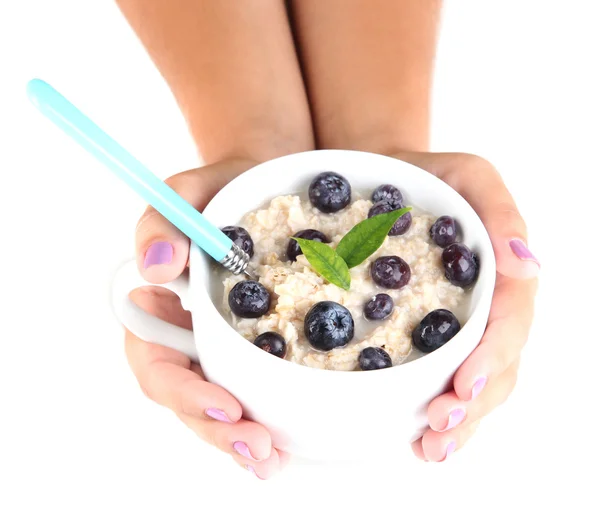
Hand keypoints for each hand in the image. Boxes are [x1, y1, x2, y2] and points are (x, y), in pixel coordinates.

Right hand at [125, 159, 288, 478]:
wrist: (262, 187)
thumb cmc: (218, 191)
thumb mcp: (186, 192)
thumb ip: (161, 224)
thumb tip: (157, 268)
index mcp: (160, 309)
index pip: (156, 363)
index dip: (183, 392)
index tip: (224, 403)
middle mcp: (187, 338)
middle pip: (189, 400)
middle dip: (220, 430)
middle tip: (258, 448)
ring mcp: (221, 347)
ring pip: (221, 406)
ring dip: (243, 439)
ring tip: (272, 458)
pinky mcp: (257, 348)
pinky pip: (256, 391)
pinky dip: (268, 419)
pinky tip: (285, 443)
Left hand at [392, 151, 538, 461]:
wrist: (387, 177)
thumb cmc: (430, 174)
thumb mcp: (469, 175)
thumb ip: (501, 213)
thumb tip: (529, 263)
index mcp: (502, 274)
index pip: (509, 323)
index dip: (491, 357)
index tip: (463, 385)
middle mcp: (489, 304)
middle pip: (497, 364)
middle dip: (472, 403)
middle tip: (438, 431)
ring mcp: (464, 321)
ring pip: (477, 379)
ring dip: (459, 419)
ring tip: (430, 449)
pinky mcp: (433, 329)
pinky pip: (447, 373)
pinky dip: (438, 407)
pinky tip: (418, 435)